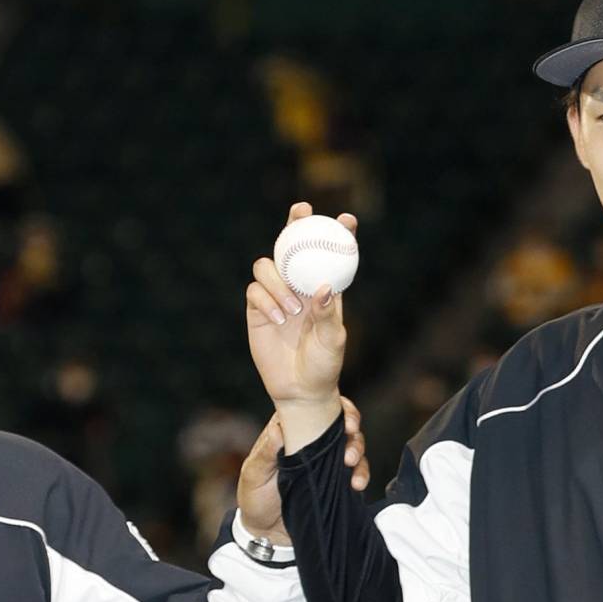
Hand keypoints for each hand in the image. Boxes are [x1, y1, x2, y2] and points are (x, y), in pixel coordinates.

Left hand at [238, 396, 369, 543]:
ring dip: (358, 452)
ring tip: (352, 465)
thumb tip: (277, 428)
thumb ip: (266, 453)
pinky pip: (356, 473)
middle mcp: (312, 443)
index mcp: (290, 432)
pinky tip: (357, 484)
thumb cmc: (254, 498)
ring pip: (352, 447)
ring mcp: (326, 462)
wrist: (265, 534)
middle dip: (353, 431)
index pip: (317, 409)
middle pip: (342, 425)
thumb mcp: (253, 474)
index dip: (338, 408)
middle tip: (351, 440)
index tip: (346, 420)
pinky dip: (361, 475)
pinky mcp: (336, 482)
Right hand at [246, 201, 357, 451]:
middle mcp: (299, 286)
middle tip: (302, 211)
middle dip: (296, 223)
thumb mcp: (332, 341)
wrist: (299, 390)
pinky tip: (278, 319)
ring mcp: (276, 296)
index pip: (331, 254)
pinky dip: (265, 300)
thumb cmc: (323, 365)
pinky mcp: (257, 310)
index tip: (347, 219)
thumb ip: (327, 314)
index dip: (338, 233)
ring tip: (291, 310)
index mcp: (324, 288)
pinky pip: (254, 291)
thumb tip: (325, 288)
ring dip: (278, 282)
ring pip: (267, 266)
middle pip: (293, 245)